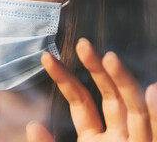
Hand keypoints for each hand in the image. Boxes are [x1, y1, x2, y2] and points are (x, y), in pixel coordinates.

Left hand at [26, 38, 156, 141]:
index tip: (47, 58)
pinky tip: (153, 90)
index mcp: (95, 138)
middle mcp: (118, 136)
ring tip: (110, 58)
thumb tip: (33, 125)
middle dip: (96, 70)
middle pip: (107, 96)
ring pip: (132, 108)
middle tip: (82, 44)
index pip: (80, 100)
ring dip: (124, 82)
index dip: (65, 78)